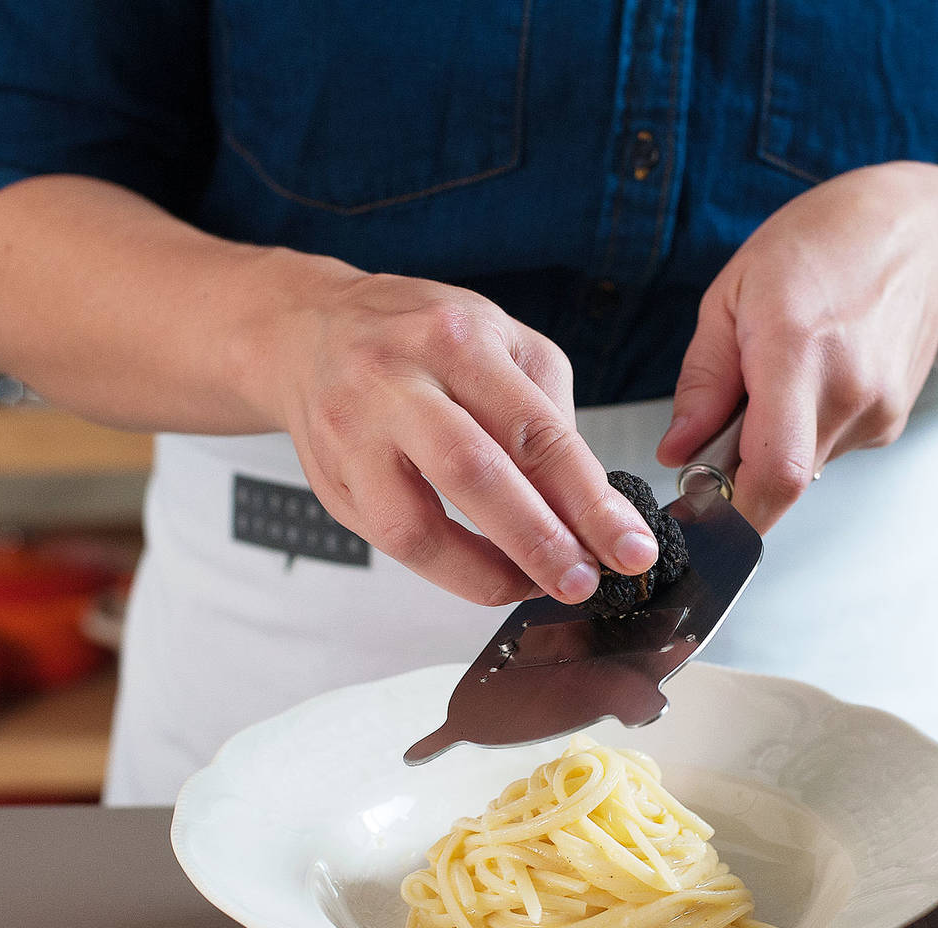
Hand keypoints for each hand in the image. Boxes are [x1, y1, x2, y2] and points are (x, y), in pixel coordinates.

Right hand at [246, 257, 658, 606]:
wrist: (309, 331)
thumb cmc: (420, 339)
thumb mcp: (500, 340)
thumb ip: (546, 414)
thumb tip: (589, 505)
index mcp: (457, 340)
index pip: (535, 431)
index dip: (588, 500)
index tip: (628, 547)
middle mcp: (397, 381)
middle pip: (473, 474)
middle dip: (540, 541)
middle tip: (585, 581)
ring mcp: (353, 434)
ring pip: (419, 525)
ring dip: (488, 572)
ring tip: (537, 586)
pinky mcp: (331, 482)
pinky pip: (393, 544)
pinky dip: (451, 570)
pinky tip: (490, 574)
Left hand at [655, 162, 937, 531]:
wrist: (926, 239)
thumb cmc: (824, 247)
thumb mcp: (734, 292)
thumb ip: (702, 381)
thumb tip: (676, 452)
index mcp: (798, 351)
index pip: (774, 472)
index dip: (731, 518)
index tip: (693, 524)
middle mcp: (848, 391)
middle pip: (778, 482)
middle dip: (735, 477)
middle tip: (718, 430)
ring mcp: (877, 413)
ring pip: (799, 470)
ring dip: (769, 447)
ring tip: (775, 377)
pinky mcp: (888, 426)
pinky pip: (824, 451)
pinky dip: (800, 432)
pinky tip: (812, 378)